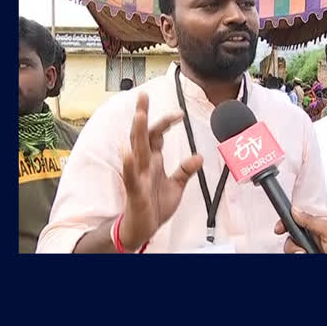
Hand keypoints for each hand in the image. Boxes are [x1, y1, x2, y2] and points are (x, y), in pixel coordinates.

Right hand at [118, 92, 203, 249]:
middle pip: (142, 135)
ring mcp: (138, 176)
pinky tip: (127, 153)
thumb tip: (199, 156)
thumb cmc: (154, 206)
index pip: (156, 135)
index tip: (179, 112)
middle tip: (143, 95)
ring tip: (140, 116)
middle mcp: (143, 164)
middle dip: (142, 115)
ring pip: (136, 150)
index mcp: (152, 161)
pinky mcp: (135, 192)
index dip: (166, 122)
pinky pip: (131, 176)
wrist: (143, 229)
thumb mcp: (175, 187)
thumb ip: (185, 170)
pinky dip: (129, 165)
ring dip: (138, 132)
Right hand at [275, 206, 326, 252]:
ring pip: (293, 250)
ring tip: (307, 254)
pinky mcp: (310, 256)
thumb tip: (295, 210)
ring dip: (296, 252)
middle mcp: (315, 240)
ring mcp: (313, 250)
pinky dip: (297, 255)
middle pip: (291, 238)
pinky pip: (296, 255)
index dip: (285, 223)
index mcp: (320, 228)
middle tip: (302, 249)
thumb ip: (312, 221)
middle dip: (292, 244)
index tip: (279, 228)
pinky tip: (306, 255)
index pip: (297, 222)